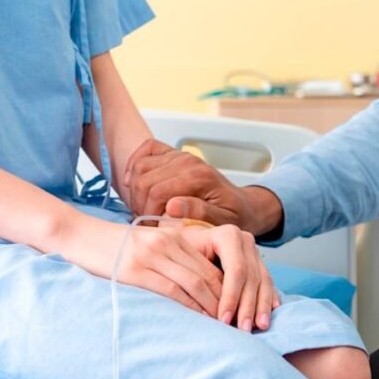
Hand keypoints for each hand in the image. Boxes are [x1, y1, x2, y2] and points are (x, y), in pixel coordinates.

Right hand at [59, 214, 223, 315]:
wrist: (78, 235)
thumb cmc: (113, 246)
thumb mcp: (149, 244)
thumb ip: (172, 257)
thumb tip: (197, 285)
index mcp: (175, 237)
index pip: (211, 266)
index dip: (228, 289)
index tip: (237, 308)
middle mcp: (168, 243)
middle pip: (208, 275)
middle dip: (226, 300)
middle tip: (237, 322)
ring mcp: (153, 256)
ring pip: (195, 283)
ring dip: (212, 307)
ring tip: (223, 326)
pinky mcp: (136, 270)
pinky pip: (172, 291)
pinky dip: (190, 307)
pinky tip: (199, 319)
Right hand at [123, 138, 283, 236]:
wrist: (244, 205)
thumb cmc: (233, 217)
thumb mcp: (223, 222)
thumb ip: (200, 213)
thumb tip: (172, 206)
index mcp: (199, 177)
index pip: (156, 193)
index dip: (147, 214)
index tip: (152, 230)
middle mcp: (188, 161)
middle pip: (144, 181)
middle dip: (139, 204)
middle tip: (147, 222)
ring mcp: (180, 155)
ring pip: (140, 167)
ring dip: (136, 189)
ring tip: (143, 209)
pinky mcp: (174, 153)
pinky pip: (146, 148)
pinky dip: (135, 163)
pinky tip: (134, 183)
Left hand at [181, 222, 278, 331]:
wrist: (191, 241)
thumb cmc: (183, 252)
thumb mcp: (184, 255)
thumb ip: (196, 275)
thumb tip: (203, 306)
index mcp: (228, 235)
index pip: (235, 270)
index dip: (231, 297)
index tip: (224, 321)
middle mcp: (245, 241)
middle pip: (251, 277)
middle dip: (248, 306)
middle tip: (243, 330)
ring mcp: (255, 252)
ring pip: (263, 281)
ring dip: (262, 306)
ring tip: (260, 326)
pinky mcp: (260, 263)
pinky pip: (268, 282)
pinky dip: (270, 298)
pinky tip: (273, 311)